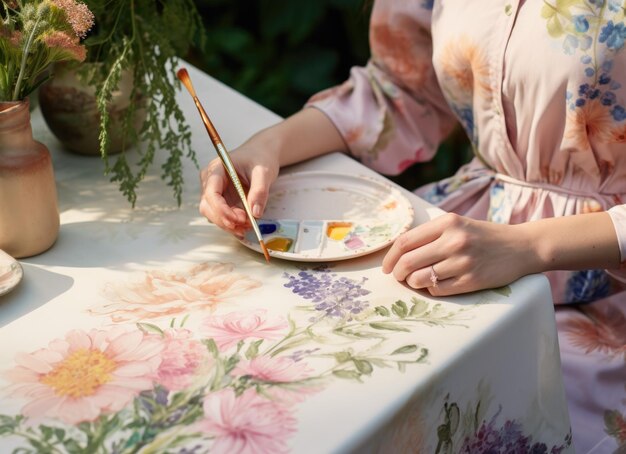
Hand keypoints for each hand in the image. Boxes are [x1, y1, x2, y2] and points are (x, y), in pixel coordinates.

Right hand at [199, 140, 278, 236]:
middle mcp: (209, 181)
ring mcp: (213, 192)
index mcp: (216, 169)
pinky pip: (221, 216)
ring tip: (249, 226)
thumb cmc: (260, 158)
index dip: (222, 209)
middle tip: (246, 225)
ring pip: (212, 215)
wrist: (260, 156)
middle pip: (207, 206)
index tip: (239, 219)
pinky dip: (232, 224)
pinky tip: (244, 227)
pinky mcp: (220, 201)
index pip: (211, 193)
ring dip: (229, 224)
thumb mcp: (264, 172)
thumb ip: (260, 191)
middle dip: (225, 219)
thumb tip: (255, 213)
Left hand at [382, 213, 536, 295]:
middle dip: (397, 273)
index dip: (390, 257)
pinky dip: (431, 289)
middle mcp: (454, 240)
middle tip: (398, 277)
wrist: (522, 247)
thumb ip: (431, 234)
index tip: (386, 267)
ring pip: (420, 279)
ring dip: (413, 283)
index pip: (405, 242)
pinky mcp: (472, 281)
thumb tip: (398, 253)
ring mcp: (463, 262)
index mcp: (447, 222)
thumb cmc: (484, 236)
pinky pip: (437, 290)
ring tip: (417, 281)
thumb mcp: (458, 224)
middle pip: (408, 262)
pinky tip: (436, 284)